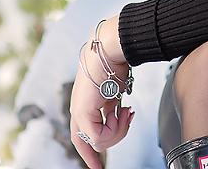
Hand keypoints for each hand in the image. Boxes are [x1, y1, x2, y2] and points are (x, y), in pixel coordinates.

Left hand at [70, 19, 133, 168]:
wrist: (111, 50)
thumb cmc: (114, 64)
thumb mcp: (114, 92)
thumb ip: (113, 109)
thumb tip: (121, 118)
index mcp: (84, 105)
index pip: (82, 137)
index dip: (89, 154)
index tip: (97, 168)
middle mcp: (78, 110)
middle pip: (91, 143)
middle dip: (114, 139)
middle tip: (128, 120)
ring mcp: (79, 112)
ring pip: (98, 142)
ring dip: (118, 130)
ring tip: (127, 111)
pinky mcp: (83, 112)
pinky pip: (99, 136)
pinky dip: (116, 128)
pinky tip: (124, 111)